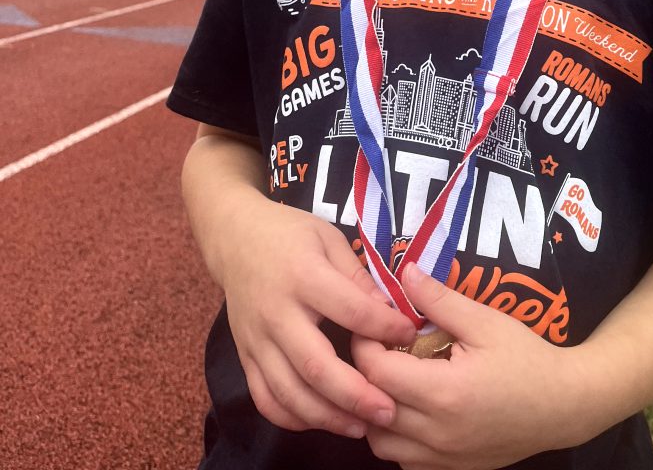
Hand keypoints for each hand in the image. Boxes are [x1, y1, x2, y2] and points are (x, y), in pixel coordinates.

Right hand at [220, 199, 416, 436]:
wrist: (235, 237)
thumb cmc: (290, 234)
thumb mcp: (329, 238)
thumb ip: (357, 277)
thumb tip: (390, 311)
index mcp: (303, 276)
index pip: (351, 311)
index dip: (385, 327)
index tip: (410, 335)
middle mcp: (277, 313)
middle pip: (316, 367)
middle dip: (356, 396)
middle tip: (389, 411)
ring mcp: (256, 339)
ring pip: (289, 393)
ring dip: (327, 417)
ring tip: (361, 426)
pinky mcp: (244, 356)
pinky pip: (265, 399)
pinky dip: (292, 418)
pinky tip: (321, 420)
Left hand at [352, 263, 583, 469]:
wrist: (564, 406)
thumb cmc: (526, 358)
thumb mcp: (485, 321)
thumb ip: (440, 299)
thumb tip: (405, 272)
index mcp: (444, 393)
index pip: (376, 372)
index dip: (364, 343)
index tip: (372, 323)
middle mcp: (437, 434)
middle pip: (370, 409)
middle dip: (364, 374)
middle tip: (377, 346)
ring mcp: (443, 459)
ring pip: (381, 443)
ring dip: (375, 411)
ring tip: (392, 378)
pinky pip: (403, 460)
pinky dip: (395, 436)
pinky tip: (410, 409)